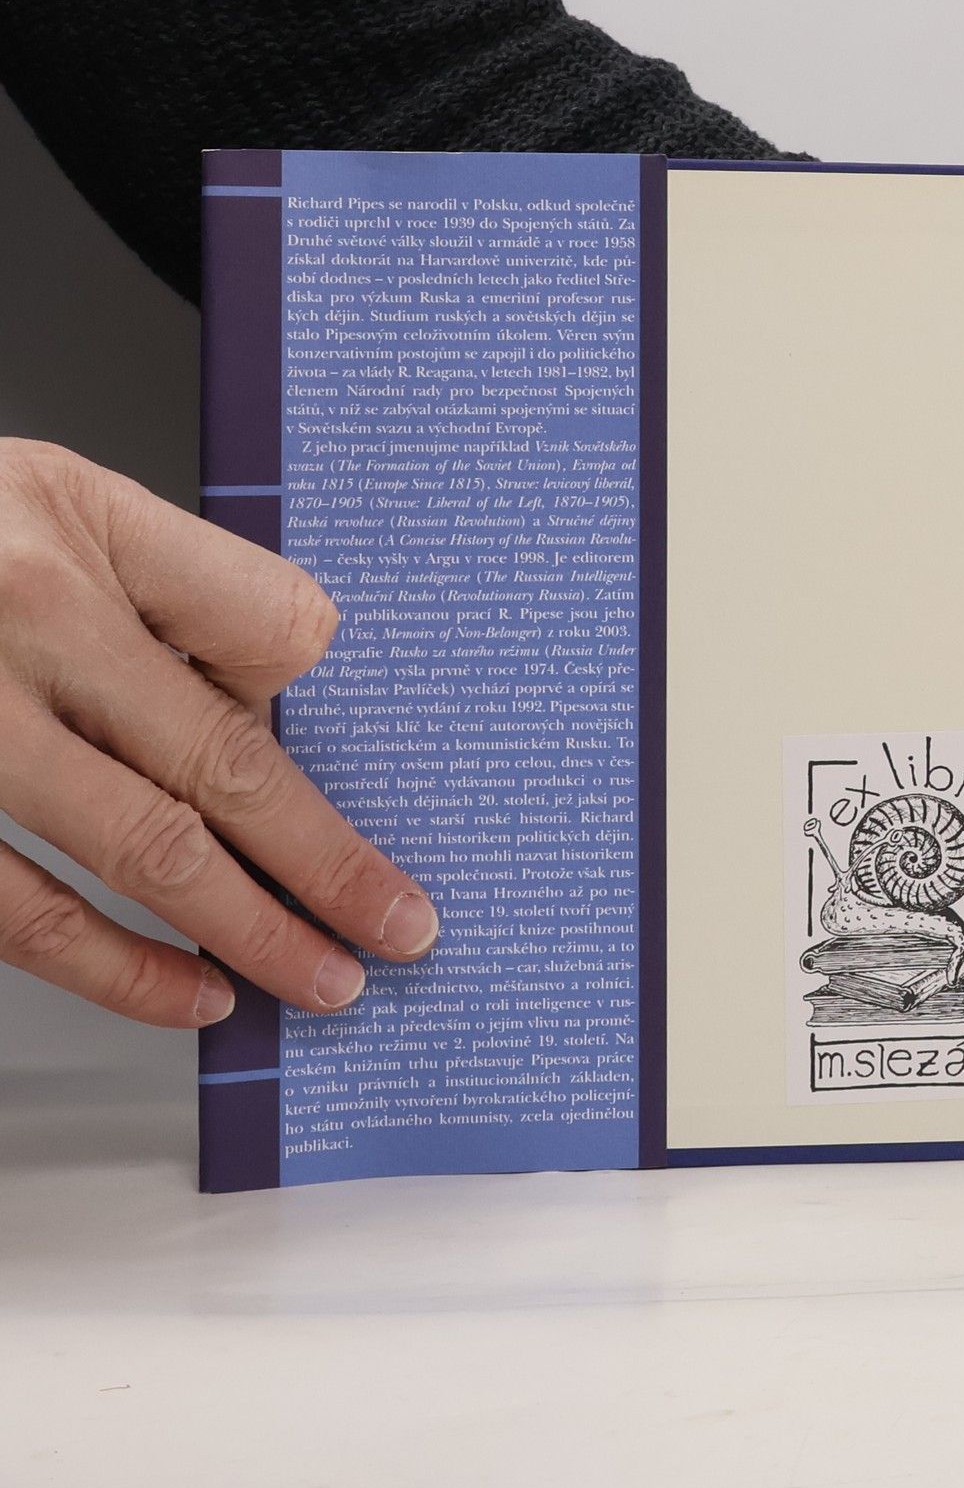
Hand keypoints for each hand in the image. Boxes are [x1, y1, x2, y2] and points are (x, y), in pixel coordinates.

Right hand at [0, 440, 436, 1026]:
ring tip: (323, 979)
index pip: (269, 622)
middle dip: (329, 861)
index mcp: (77, 534)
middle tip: (401, 927)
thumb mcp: (56, 497)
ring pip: (138, 850)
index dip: (316, 690)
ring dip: (249, 931)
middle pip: (221, 762)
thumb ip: (169, 579)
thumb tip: (275, 693)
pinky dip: (116, 968)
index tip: (370, 754)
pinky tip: (188, 991)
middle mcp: (19, 627)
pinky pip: (18, 912)